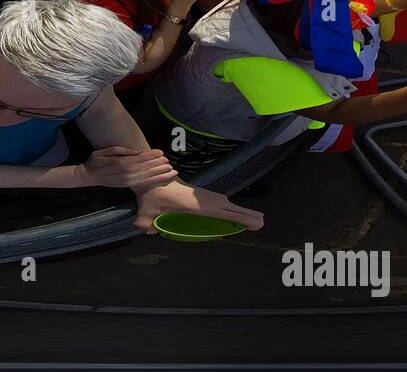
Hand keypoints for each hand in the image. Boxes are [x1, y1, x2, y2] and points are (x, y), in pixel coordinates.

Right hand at [81, 145, 179, 192]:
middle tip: (169, 161)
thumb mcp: (107, 151)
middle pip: (146, 168)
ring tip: (171, 171)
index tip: (161, 152)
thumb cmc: (96, 161)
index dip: (152, 155)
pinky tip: (162, 180)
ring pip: (147, 177)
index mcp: (122, 163)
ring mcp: (127, 181)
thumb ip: (123, 151)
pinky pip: (143, 184)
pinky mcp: (127, 185)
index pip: (140, 158)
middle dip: (159, 164)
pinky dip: (154, 181)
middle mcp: (126, 173)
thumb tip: (137, 152)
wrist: (88, 176)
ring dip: (160, 174)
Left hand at [134, 182, 263, 234]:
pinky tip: (237, 215)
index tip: (252, 222)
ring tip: (256, 219)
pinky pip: (222, 204)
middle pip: (229, 207)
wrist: (152, 176)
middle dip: (246, 215)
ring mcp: (204, 196)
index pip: (221, 213)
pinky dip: (232, 209)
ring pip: (227, 204)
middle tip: (262, 223)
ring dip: (241, 211)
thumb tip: (147, 230)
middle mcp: (203, 200)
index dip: (237, 218)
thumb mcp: (145, 211)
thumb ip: (145, 223)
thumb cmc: (151, 195)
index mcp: (194, 205)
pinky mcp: (202, 196)